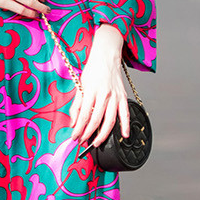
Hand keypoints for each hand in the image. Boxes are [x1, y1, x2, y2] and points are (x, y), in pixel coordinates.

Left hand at [69, 24, 128, 148]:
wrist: (106, 57)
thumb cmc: (92, 71)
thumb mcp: (80, 85)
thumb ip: (76, 105)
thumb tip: (74, 122)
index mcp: (91, 91)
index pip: (84, 115)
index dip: (79, 129)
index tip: (75, 137)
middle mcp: (104, 95)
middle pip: (96, 120)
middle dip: (88, 134)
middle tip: (83, 142)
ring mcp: (115, 96)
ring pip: (110, 120)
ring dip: (103, 134)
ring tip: (96, 143)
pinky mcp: (123, 97)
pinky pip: (125, 114)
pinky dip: (126, 126)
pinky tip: (123, 135)